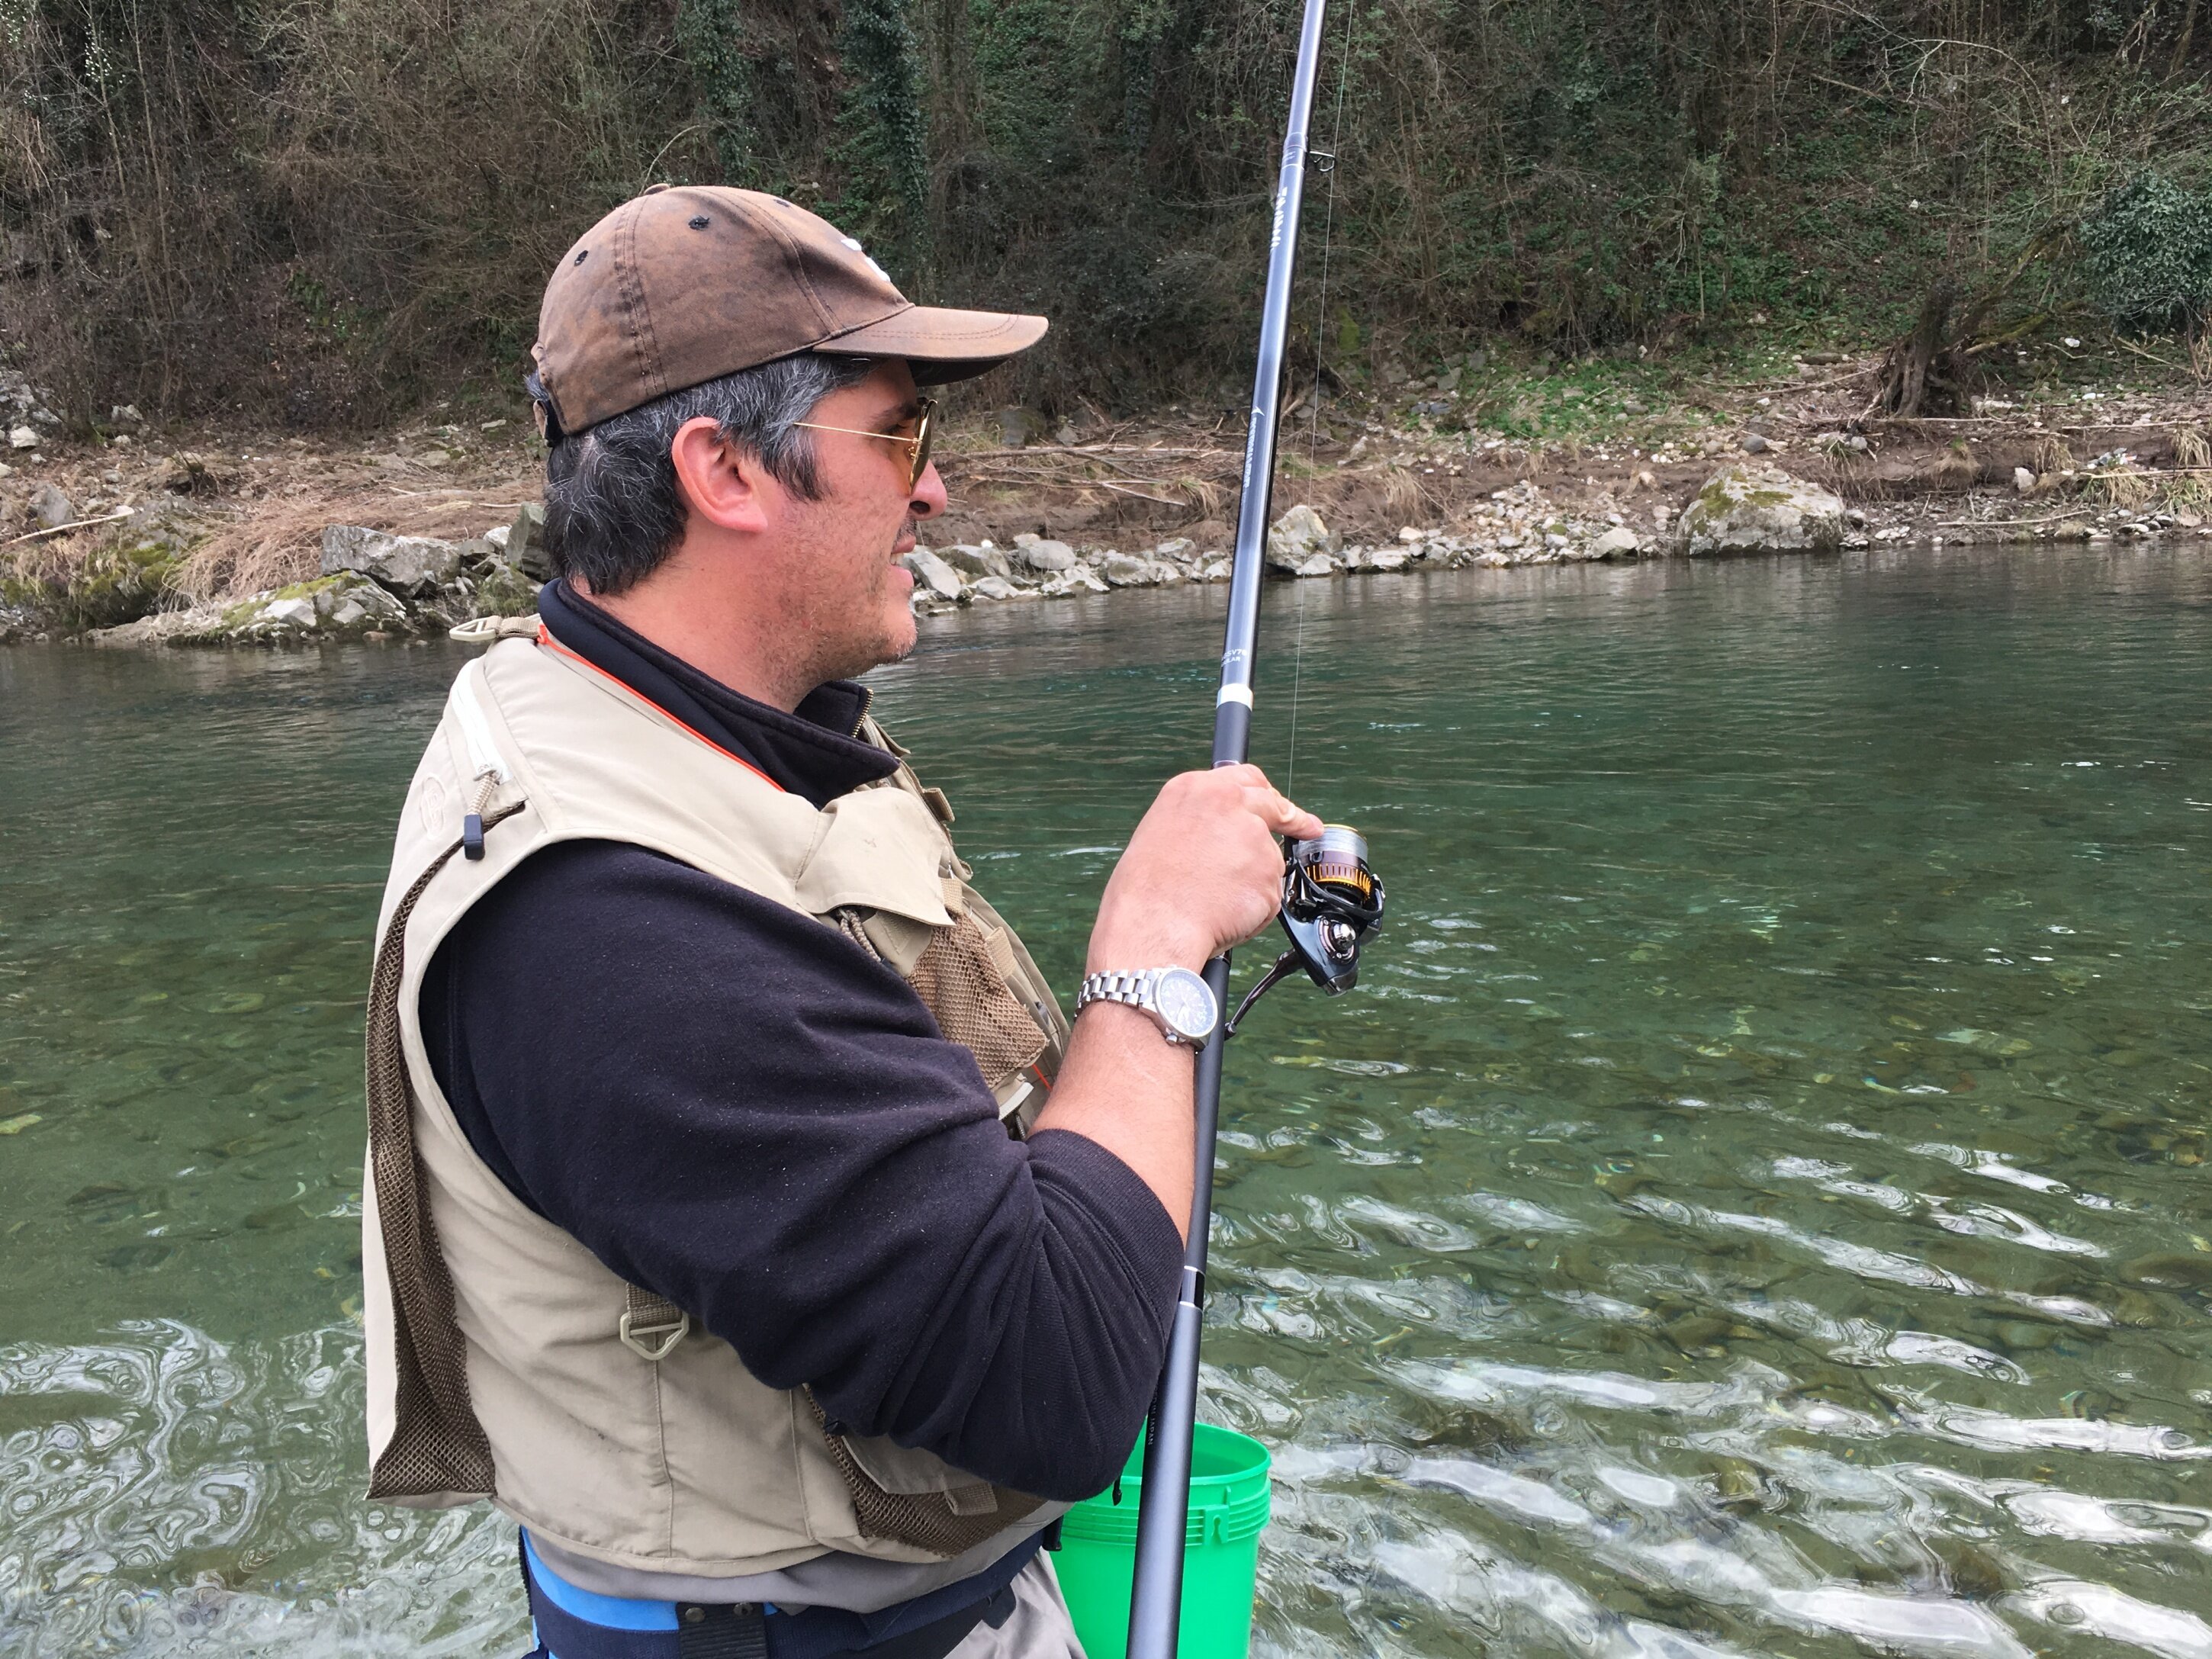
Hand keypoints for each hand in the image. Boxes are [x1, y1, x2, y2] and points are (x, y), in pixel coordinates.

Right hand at [1088, 765, 1324, 972]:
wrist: (1154, 924)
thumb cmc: (1146, 891)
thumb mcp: (1162, 833)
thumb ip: (1200, 821)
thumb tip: (1221, 833)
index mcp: (1195, 790)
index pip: (1246, 779)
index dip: (1266, 795)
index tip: (1280, 804)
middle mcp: (1229, 803)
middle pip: (1273, 805)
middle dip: (1293, 818)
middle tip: (1307, 827)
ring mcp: (1253, 835)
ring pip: (1270, 858)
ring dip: (1255, 879)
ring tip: (1215, 900)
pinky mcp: (1269, 869)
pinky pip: (1270, 892)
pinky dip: (1256, 906)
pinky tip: (1227, 912)